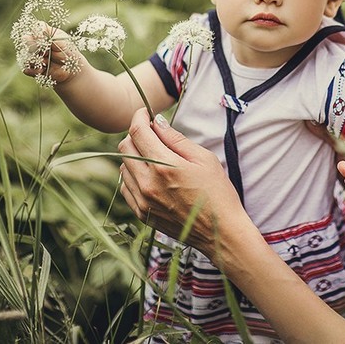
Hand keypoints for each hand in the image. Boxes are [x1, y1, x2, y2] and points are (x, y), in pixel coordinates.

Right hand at [21, 22, 83, 85]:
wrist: (72, 70)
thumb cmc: (69, 53)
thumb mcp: (63, 43)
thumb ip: (51, 37)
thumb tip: (39, 32)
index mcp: (46, 33)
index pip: (36, 27)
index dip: (36, 32)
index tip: (42, 38)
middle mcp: (37, 42)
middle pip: (26, 39)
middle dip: (35, 47)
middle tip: (45, 52)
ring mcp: (33, 54)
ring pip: (25, 54)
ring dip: (36, 59)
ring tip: (46, 62)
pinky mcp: (32, 67)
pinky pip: (26, 68)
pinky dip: (34, 70)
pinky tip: (42, 70)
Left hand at [117, 109, 248, 258]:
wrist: (221, 232)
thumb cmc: (218, 192)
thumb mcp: (203, 158)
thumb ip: (176, 138)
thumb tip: (157, 122)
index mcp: (165, 166)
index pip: (138, 132)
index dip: (139, 117)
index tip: (145, 113)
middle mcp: (148, 183)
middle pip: (125, 148)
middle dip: (136, 134)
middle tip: (151, 132)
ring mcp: (142, 201)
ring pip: (123, 167)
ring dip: (134, 155)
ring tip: (153, 155)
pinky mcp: (142, 214)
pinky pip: (126, 187)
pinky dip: (133, 175)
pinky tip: (150, 175)